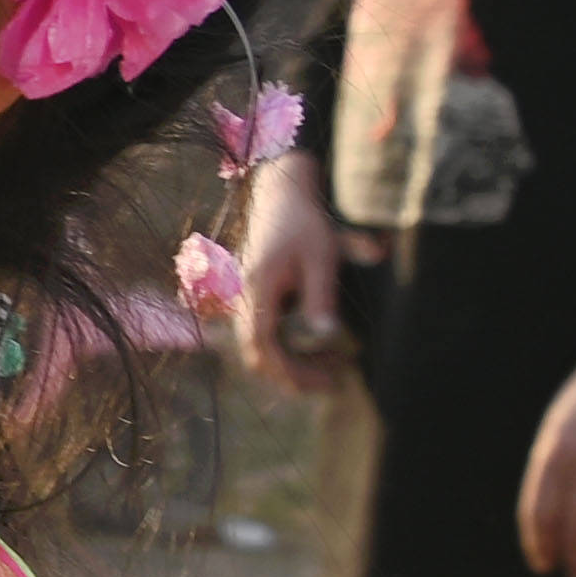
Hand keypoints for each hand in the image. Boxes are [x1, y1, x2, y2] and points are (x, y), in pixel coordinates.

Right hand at [232, 154, 368, 393]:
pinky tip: (317, 348)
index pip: (261, 346)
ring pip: (259, 346)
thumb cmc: (305, 223)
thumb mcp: (322, 257)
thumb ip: (321, 296)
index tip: (325, 380)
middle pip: (256, 354)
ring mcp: (247, 298)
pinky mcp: (255, 297)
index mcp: (257, 289)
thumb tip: (325, 334)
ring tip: (330, 367)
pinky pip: (264, 334)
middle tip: (331, 383)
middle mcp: (244, 298)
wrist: (281, 193)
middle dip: (291, 376)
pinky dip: (288, 349)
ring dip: (291, 363)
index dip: (290, 372)